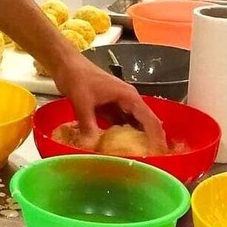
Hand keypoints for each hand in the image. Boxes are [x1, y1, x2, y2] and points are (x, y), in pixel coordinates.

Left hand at [53, 56, 167, 151]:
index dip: (156, 138)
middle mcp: (128, 101)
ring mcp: (118, 104)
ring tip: (135, 157)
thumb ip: (88, 123)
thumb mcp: (82, 101)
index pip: (149, 120)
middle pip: (144, 123)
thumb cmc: (78, 78)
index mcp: (129, 97)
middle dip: (148, 141)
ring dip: (133, 139)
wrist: (66, 65)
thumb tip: (91, 145)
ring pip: (131, 125)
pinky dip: (118, 135)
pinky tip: (115, 148)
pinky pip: (117, 124)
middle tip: (149, 160)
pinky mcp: (108, 107)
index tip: (160, 154)